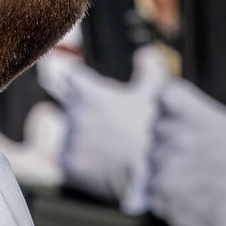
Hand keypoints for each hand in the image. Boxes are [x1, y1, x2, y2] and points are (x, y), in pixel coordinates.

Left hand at [57, 47, 167, 210]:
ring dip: (85, 142)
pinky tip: (103, 167)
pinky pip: (69, 163)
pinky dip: (83, 165)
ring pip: (70, 138)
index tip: (72, 78)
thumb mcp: (155, 96)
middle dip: (88, 118)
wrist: (154, 174)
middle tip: (113, 131)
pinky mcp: (68, 164)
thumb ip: (148, 70)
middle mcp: (73, 114)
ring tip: (111, 151)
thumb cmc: (156, 132)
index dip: (75, 79)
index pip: (71, 78)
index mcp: (89, 93)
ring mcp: (69, 140)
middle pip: (73, 112)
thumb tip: (146, 52)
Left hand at [148, 70, 225, 225]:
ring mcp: (157, 164)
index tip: (187, 113)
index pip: (165, 93)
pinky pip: (154, 184)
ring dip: (169, 160)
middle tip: (199, 148)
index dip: (176, 103)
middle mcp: (165, 134)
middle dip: (174, 133)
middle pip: (158, 125)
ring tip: (198, 173)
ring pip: (154, 155)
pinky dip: (168, 188)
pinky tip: (191, 192)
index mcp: (185, 112)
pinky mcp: (154, 191)